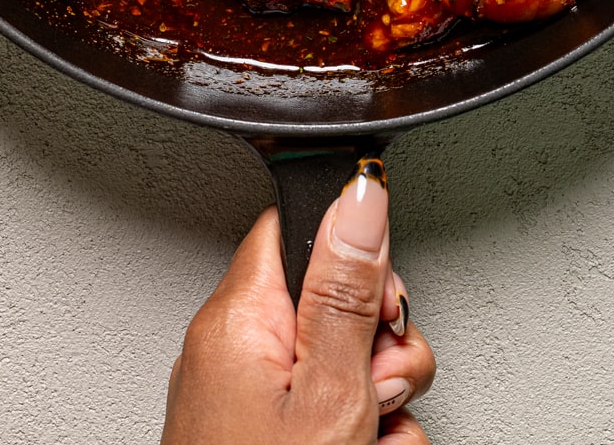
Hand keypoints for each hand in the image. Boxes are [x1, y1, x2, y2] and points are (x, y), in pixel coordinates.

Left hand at [161, 159, 435, 442]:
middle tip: (379, 391)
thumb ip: (346, 293)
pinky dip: (360, 430)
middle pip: (334, 300)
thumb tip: (361, 193)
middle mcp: (229, 348)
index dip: (358, 257)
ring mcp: (242, 395)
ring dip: (382, 400)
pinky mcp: (257, 431)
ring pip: (343, 363)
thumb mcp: (330, 392)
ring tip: (372, 436)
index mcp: (237, 317)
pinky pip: (326, 407)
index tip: (384, 307)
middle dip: (380, 347)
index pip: (304, 230)